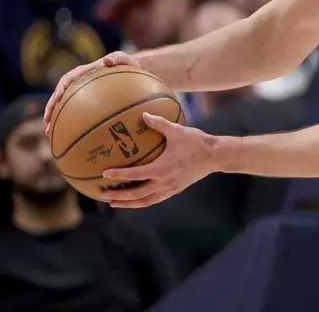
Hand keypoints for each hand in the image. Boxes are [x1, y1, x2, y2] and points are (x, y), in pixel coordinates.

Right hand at [44, 52, 139, 137]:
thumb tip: (107, 60)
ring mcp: (83, 93)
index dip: (59, 90)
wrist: (133, 71)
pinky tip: (70, 136)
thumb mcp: (125, 59)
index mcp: (85, 72)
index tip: (56, 100)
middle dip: (51, 108)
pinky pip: (77, 112)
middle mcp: (80, 82)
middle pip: (60, 96)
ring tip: (49, 133)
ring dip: (56, 118)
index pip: (67, 80)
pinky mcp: (88, 102)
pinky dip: (71, 123)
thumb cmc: (129, 64)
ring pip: (65, 106)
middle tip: (47, 123)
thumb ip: (118, 58)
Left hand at [98, 113, 215, 208]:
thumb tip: (143, 114)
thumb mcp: (177, 131)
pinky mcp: (175, 190)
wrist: (215, 156)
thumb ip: (159, 123)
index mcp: (161, 169)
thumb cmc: (196, 142)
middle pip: (137, 194)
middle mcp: (163, 182)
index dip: (119, 175)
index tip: (105, 174)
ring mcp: (169, 188)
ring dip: (129, 203)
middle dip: (119, 196)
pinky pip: (155, 199)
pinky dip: (143, 201)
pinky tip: (137, 199)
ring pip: (145, 201)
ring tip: (115, 203)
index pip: (135, 175)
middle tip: (103, 194)